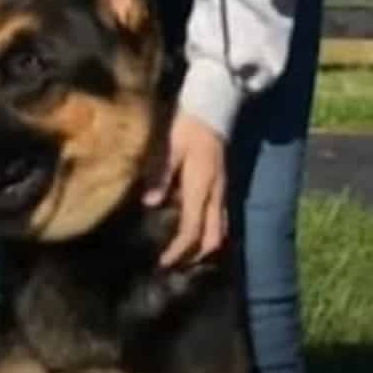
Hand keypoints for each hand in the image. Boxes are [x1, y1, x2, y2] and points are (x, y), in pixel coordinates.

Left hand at [143, 110, 226, 267]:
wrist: (212, 109)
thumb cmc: (187, 126)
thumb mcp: (169, 147)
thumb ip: (160, 175)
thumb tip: (150, 203)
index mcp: (201, 187)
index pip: (192, 229)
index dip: (179, 250)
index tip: (164, 262)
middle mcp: (216, 194)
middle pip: (213, 238)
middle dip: (196, 256)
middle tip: (174, 263)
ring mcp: (222, 191)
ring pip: (220, 230)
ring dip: (204, 246)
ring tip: (184, 253)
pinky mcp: (222, 186)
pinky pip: (220, 218)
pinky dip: (209, 232)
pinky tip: (194, 230)